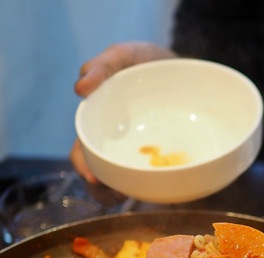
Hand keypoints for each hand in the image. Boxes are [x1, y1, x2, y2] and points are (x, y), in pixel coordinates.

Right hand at [71, 42, 176, 182]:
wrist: (184, 68)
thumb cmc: (145, 62)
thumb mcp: (124, 56)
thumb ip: (102, 66)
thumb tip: (79, 89)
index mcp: (98, 125)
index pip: (82, 154)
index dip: (84, 168)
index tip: (94, 178)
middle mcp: (114, 145)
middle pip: (100, 177)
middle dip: (104, 191)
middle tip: (120, 194)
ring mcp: (138, 155)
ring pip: (123, 185)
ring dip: (126, 194)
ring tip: (138, 196)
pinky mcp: (162, 162)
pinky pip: (154, 183)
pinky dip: (156, 189)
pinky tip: (166, 188)